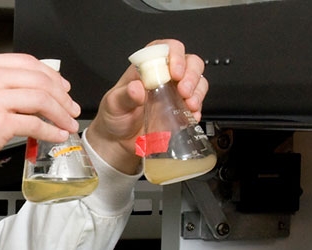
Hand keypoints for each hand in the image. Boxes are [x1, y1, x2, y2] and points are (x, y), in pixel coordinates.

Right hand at [0, 53, 80, 212]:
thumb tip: (33, 89)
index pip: (28, 62)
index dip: (52, 76)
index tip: (63, 88)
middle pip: (40, 80)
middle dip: (62, 96)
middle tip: (71, 109)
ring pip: (42, 100)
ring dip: (61, 114)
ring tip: (67, 124)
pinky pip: (35, 124)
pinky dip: (51, 131)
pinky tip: (56, 136)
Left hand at [86, 39, 208, 173]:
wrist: (118, 140)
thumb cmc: (114, 115)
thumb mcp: (113, 104)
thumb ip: (124, 96)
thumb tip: (136, 88)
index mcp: (146, 68)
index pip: (166, 48)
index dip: (174, 54)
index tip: (174, 72)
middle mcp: (164, 76)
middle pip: (189, 62)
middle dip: (191, 74)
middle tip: (184, 90)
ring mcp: (175, 92)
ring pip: (198, 80)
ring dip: (197, 90)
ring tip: (189, 104)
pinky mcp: (182, 108)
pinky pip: (198, 102)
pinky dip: (198, 108)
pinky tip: (191, 116)